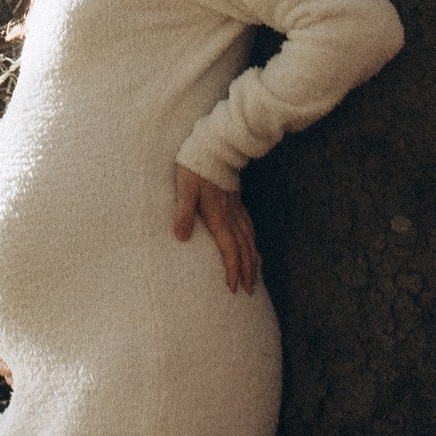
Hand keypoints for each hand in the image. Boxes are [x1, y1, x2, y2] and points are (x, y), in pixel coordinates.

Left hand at [173, 166, 260, 293]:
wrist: (216, 144)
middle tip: (250, 291)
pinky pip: (249, 226)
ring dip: (253, 259)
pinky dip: (253, 241)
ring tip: (255, 276)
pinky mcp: (237, 200)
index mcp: (218, 215)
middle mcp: (231, 215)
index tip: (234, 288)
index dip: (233, 269)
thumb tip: (181, 237)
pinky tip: (252, 246)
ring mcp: (236, 207)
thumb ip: (183, 211)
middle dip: (248, 271)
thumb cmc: (196, 165)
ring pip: (249, 238)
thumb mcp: (185, 187)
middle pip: (244, 248)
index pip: (229, 248)